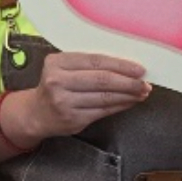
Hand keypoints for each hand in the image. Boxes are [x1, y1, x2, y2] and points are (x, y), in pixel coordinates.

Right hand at [4, 51, 150, 145]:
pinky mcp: (73, 119)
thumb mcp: (63, 68)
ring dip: (128, 95)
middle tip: (145, 83)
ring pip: (105, 97)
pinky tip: (129, 102)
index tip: (139, 69)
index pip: (95, 61)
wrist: (35, 113)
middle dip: (128, 82)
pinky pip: (103, 111)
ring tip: (142, 93)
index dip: (120, 65)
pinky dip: (120, 106)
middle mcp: (57, 81)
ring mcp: (64, 102)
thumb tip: (127, 67)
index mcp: (57, 62)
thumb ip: (88, 66)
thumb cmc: (56, 86)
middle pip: (101, 80)